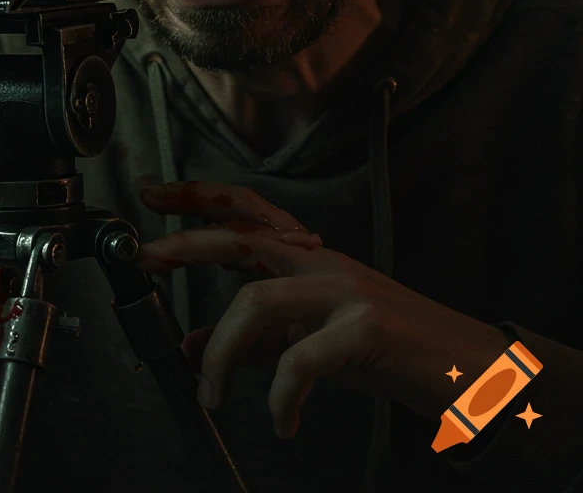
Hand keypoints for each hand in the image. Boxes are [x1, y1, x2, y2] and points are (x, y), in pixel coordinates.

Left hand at [136, 181, 507, 438]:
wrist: (466, 372)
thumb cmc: (382, 352)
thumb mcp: (307, 342)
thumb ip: (251, 343)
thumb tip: (192, 347)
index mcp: (306, 257)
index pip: (244, 211)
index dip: (196, 197)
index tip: (151, 192)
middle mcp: (321, 260)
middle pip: (242, 235)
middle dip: (187, 242)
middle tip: (147, 257)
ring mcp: (344, 289)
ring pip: (257, 299)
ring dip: (223, 351)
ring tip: (211, 393)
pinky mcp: (366, 328)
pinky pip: (300, 359)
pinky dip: (281, 395)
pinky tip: (281, 421)